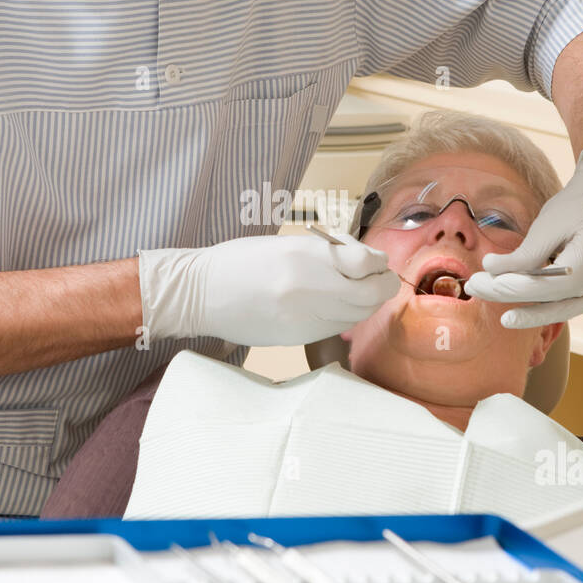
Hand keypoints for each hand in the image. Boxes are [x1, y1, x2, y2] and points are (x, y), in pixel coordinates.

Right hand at [137, 232, 400, 346]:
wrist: (201, 294)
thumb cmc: (241, 261)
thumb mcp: (288, 244)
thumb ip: (329, 253)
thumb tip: (366, 261)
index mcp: (307, 256)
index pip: (369, 264)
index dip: (380, 262)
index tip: (376, 260)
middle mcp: (312, 288)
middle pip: (373, 295)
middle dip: (381, 285)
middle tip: (376, 278)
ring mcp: (306, 317)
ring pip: (359, 315)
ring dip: (364, 302)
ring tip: (350, 289)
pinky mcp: (299, 338)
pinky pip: (338, 328)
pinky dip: (344, 316)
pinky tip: (330, 305)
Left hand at [463, 147, 582, 328]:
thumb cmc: (578, 203)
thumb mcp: (550, 221)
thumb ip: (526, 252)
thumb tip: (490, 270)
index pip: (557, 282)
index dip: (519, 287)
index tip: (484, 282)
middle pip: (559, 298)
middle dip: (515, 298)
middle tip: (478, 290)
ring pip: (566, 306)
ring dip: (527, 308)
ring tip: (491, 296)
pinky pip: (574, 304)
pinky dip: (546, 305)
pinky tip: (519, 305)